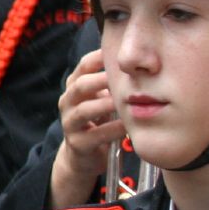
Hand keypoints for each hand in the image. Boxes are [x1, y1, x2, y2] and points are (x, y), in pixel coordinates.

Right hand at [50, 50, 123, 208]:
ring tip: (124, 102)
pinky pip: (95, 134)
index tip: (123, 53)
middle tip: (124, 77)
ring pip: (85, 110)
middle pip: (80, 85)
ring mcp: (70, 123)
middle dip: (101, 80)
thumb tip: (140, 62)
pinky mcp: (78, 143)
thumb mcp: (103, 99)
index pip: (84, 65)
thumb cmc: (99, 120)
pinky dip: (113, 129)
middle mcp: (68, 102)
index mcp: (75, 86)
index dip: (101, 57)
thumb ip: (113, 83)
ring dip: (106, 104)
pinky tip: (128, 126)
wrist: (83, 156)